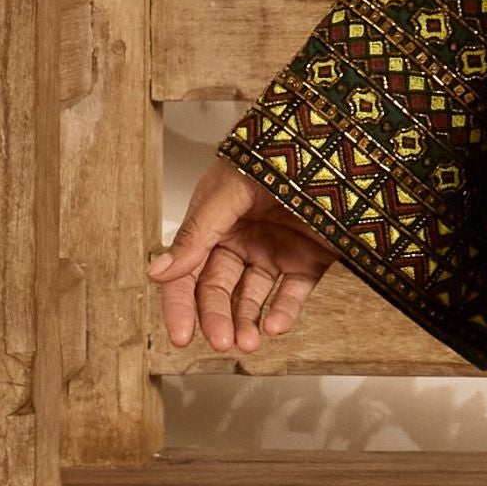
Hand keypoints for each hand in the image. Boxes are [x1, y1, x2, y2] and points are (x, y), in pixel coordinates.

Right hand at [145, 161, 334, 356]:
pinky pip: (292, 292)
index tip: (180, 336)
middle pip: (219, 290)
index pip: (187, 272)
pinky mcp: (308, 259)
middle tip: (221, 342)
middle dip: (217, 318)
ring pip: (252, 297)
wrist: (329, 144)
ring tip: (249, 342)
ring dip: (247, 321)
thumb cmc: (272, 154)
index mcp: (213, 224)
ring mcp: (274, 251)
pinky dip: (284, 311)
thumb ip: (196, 234)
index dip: (181, 305)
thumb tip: (157, 273)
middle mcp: (241, 241)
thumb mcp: (227, 191)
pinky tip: (275, 325)